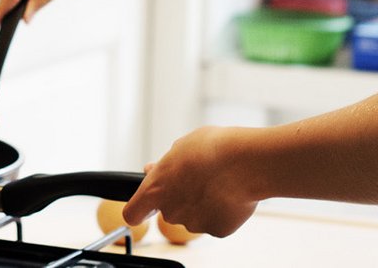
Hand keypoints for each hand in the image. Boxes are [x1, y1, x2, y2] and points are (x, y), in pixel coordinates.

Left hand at [121, 127, 258, 237]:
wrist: (245, 162)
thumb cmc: (212, 149)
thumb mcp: (180, 147)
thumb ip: (164, 165)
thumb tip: (153, 170)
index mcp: (155, 190)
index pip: (132, 213)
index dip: (139, 209)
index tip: (146, 206)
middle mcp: (170, 211)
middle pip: (169, 211)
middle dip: (180, 198)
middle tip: (198, 178)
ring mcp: (194, 223)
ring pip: (194, 216)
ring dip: (203, 204)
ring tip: (219, 182)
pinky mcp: (218, 230)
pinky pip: (217, 221)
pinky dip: (223, 211)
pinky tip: (231, 193)